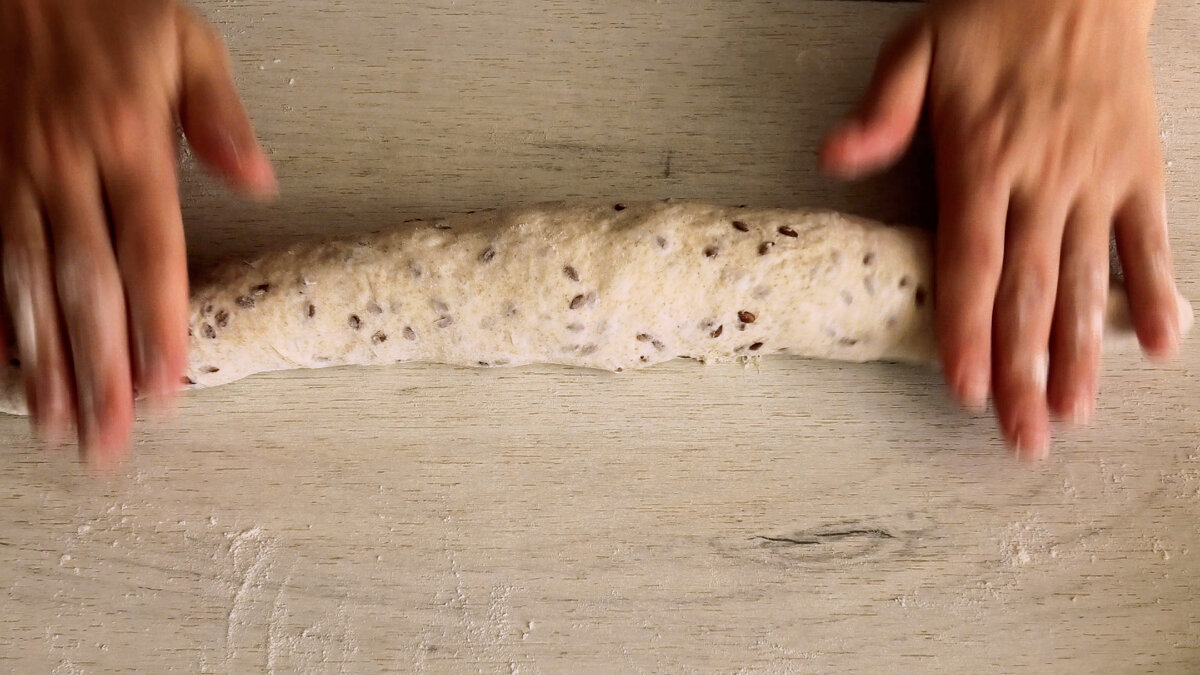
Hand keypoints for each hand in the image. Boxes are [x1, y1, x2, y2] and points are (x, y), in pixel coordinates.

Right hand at [0, 0, 275, 463]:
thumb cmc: (104, 6)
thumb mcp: (185, 43)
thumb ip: (221, 118)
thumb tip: (258, 183)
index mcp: (126, 140)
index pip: (150, 252)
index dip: (158, 325)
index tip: (166, 387)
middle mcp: (65, 166)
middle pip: (86, 287)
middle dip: (100, 371)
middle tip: (111, 441)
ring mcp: (16, 175)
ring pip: (29, 286)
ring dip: (47, 362)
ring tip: (62, 426)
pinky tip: (8, 365)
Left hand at [821, 0, 1179, 460]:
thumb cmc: (993, 16)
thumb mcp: (917, 48)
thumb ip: (882, 110)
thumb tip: (832, 157)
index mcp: (981, 160)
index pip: (971, 264)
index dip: (968, 333)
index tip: (966, 390)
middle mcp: (1041, 180)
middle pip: (1028, 292)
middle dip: (1023, 371)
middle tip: (1022, 437)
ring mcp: (1095, 179)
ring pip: (1086, 280)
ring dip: (1081, 353)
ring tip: (1076, 413)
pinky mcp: (1138, 170)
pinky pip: (1148, 240)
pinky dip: (1155, 292)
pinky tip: (1159, 347)